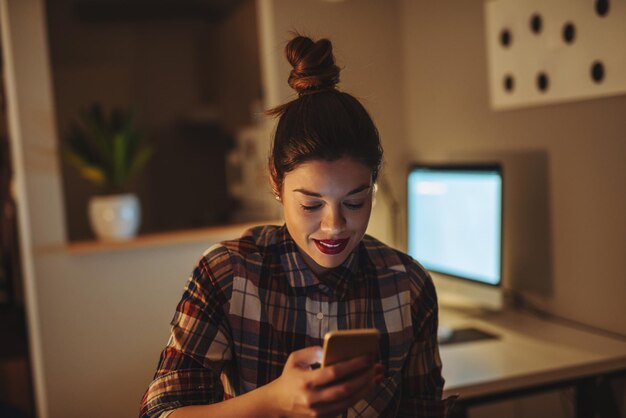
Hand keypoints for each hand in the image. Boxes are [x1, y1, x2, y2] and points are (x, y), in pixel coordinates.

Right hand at [262, 346, 383, 417]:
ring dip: (366, 388)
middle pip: (346, 389)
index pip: (335, 372)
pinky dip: (358, 396)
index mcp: (306, 382)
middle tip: (378, 367)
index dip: (354, 364)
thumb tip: (328, 350)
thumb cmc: (288, 378)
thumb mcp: (294, 360)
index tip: (368, 356)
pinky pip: (345, 407)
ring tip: (377, 377)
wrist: (276, 405)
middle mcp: (313, 399)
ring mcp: (319, 412)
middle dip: (365, 377)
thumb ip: (311, 352)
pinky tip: (366, 386)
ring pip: (349, 401)